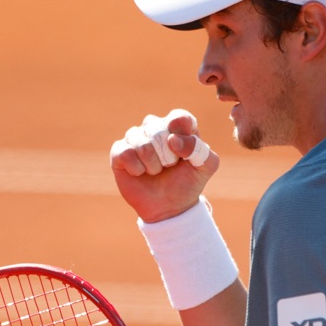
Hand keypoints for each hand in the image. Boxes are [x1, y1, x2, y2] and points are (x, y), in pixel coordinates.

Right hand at [110, 108, 218, 223]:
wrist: (168, 208)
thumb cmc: (187, 183)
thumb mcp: (206, 167)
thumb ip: (200, 150)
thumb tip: (172, 140)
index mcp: (178, 126)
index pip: (179, 117)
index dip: (181, 135)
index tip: (184, 155)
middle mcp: (156, 127)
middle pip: (158, 129)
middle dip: (167, 155)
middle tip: (169, 166)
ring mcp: (136, 138)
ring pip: (141, 142)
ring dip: (152, 164)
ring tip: (155, 171)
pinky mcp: (119, 151)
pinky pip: (125, 152)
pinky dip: (136, 168)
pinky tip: (140, 173)